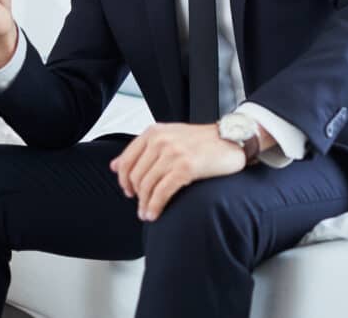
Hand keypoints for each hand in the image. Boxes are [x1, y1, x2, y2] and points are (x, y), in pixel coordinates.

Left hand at [109, 123, 246, 220]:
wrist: (232, 139)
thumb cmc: (203, 141)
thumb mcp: (169, 137)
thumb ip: (142, 150)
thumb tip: (115, 166)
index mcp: (154, 132)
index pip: (126, 161)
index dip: (124, 181)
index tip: (128, 191)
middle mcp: (161, 140)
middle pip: (136, 176)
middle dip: (136, 196)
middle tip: (141, 206)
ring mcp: (173, 153)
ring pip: (147, 186)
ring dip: (145, 205)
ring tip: (147, 214)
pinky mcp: (186, 167)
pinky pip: (162, 192)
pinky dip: (155, 206)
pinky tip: (155, 213)